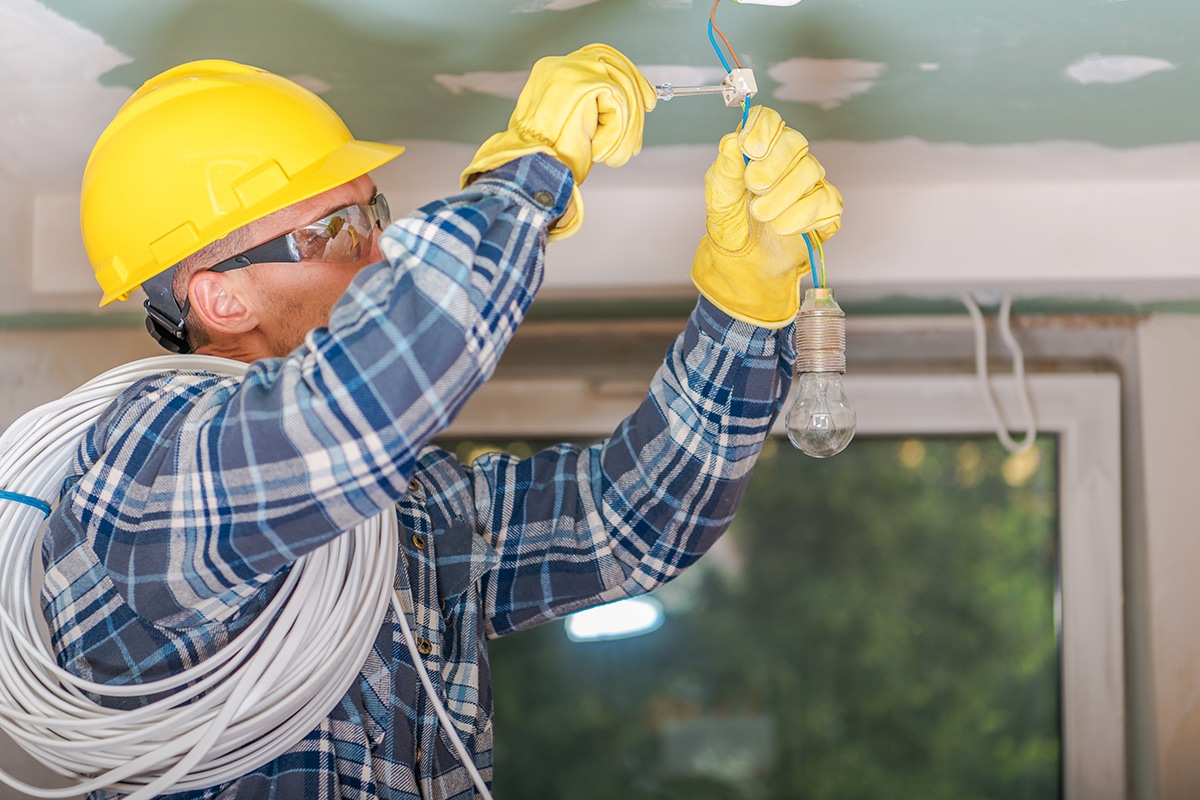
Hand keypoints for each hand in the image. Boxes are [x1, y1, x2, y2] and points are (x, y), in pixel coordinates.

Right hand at [460, 43, 656, 239]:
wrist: (532, 169)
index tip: (647, 99)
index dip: (628, 76)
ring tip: (613, 154)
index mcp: (553, 71)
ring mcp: (572, 71)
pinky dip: (616, 131)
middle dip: (637, 94)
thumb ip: (589, 107)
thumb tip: (624, 106)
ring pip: (622, 88)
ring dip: (625, 126)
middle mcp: (560, 65)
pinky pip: (619, 104)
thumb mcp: (569, 123)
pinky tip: (599, 149)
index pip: (599, 59)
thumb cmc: (545, 157)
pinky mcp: (583, 85)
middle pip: (615, 66)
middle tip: (645, 120)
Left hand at [690, 105, 842, 327]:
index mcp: (761, 150)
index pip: (769, 121)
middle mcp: (789, 161)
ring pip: (810, 172)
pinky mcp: (825, 209)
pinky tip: (782, 227)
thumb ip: (725, 169)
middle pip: (795, 142)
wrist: (744, 261)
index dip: (762, 130)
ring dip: (783, 196)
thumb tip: (732, 141)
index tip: (750, 149)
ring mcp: (810, 184)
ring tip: (761, 215)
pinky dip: (802, 216)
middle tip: (754, 186)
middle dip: (773, 164)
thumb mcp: (718, 197)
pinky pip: (826, 202)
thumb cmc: (732, 222)